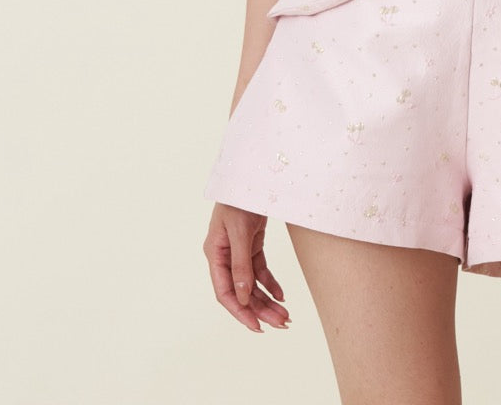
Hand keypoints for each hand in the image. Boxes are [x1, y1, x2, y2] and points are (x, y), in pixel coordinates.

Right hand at [203, 203, 290, 331]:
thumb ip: (241, 265)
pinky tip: (281, 294)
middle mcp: (224, 256)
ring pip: (252, 283)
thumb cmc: (239, 199)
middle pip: (242, 291)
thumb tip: (243, 298)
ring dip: (268, 300)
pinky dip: (270, 283)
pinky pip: (260, 270)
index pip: (225, 292)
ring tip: (285, 315)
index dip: (240, 311)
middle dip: (260, 309)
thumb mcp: (240, 232)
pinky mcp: (251, 244)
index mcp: (215, 254)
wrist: (251, 174)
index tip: (257, 327)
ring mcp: (238, 251)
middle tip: (282, 323)